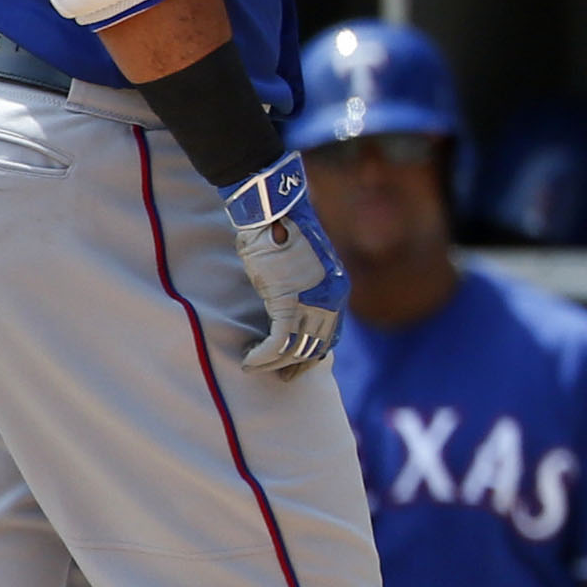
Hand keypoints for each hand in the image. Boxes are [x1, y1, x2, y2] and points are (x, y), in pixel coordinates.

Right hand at [224, 153, 345, 373]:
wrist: (272, 208)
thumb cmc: (278, 230)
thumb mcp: (296, 264)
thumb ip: (299, 287)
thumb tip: (287, 305)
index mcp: (337, 290)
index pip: (331, 336)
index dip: (313, 355)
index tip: (296, 366)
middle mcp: (332, 299)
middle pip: (316, 347)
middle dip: (296, 365)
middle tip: (278, 377)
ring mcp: (313, 301)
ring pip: (297, 349)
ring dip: (274, 363)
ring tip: (254, 365)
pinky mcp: (289, 301)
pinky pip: (279, 342)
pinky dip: (263, 356)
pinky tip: (250, 359)